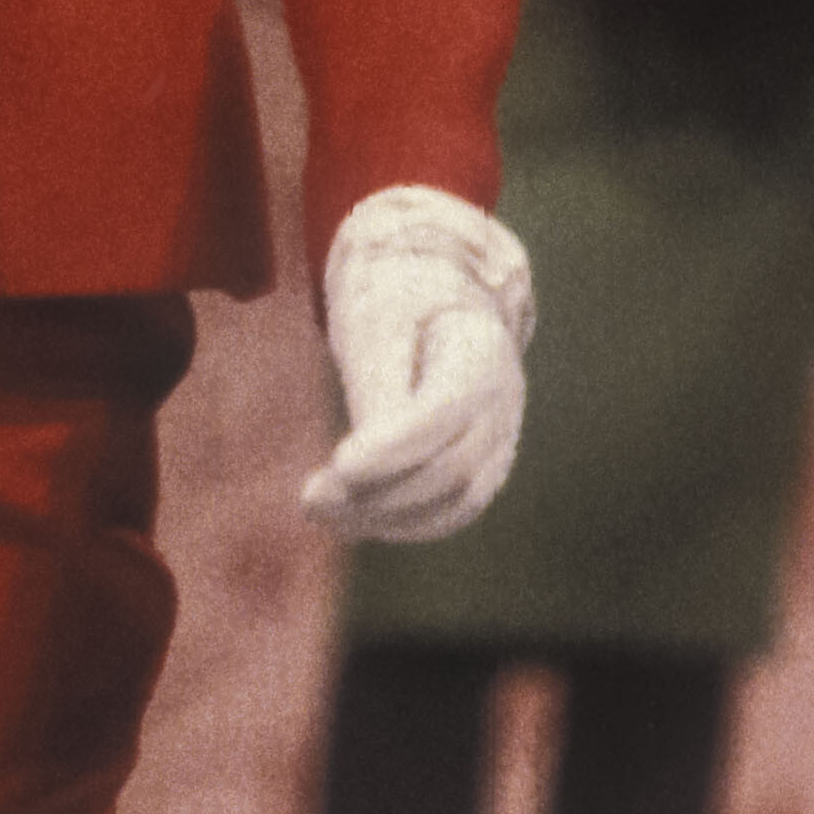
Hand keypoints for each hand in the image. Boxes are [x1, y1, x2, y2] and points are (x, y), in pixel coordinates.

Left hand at [303, 187, 532, 544]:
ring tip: (320, 511)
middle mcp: (502, 400)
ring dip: (387, 518)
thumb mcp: (376, 319)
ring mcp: (500, 438)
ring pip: (456, 502)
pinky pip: (452, 512)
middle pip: (454, 468)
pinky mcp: (483, 466)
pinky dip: (402, 525)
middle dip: (381, 493)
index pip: (444, 411)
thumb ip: (374, 386)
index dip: (394, 447)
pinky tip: (349, 520)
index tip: (339, 464)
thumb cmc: (396, 298)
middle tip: (311, 498)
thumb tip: (357, 470)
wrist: (439, 289)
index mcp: (480, 347)